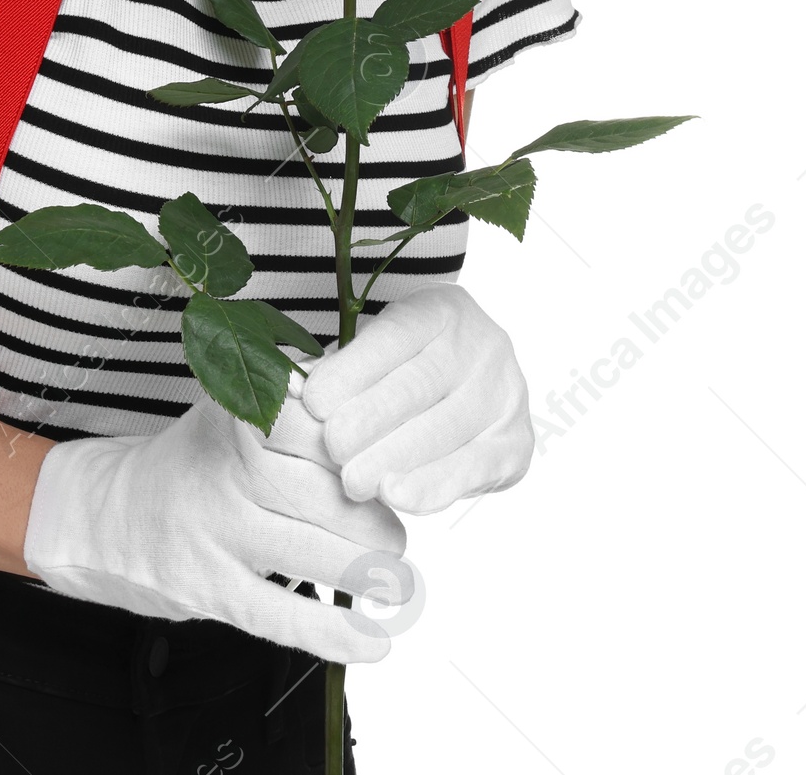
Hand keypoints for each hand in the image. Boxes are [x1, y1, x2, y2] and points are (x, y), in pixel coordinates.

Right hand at [22, 394, 408, 664]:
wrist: (116, 515)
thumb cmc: (202, 460)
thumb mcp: (235, 408)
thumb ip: (297, 395)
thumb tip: (375, 392)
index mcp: (236, 417)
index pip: (310, 426)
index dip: (357, 449)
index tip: (390, 466)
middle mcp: (223, 470)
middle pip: (312, 490)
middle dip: (367, 516)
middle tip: (399, 535)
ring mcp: (215, 532)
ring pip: (302, 551)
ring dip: (363, 571)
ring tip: (401, 582)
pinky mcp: (210, 590)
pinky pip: (278, 615)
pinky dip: (331, 633)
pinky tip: (375, 644)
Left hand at [299, 285, 533, 513]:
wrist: (475, 381)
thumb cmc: (407, 364)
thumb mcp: (379, 347)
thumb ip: (342, 368)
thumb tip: (290, 390)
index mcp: (441, 309)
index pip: (394, 338)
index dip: (352, 370)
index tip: (313, 402)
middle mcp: (482, 346)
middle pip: (418, 386)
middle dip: (369, 420)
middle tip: (332, 449)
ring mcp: (505, 394)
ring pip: (444, 429)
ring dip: (394, 459)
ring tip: (353, 482)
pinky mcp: (515, 443)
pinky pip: (473, 467)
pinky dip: (433, 485)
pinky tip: (398, 496)